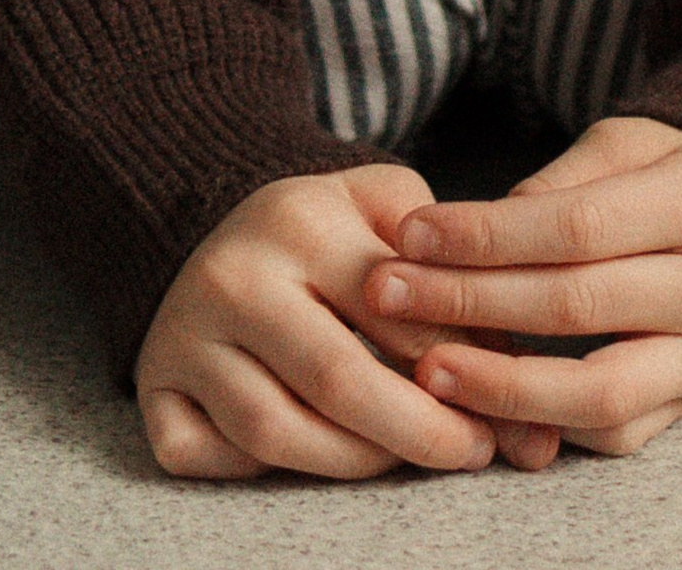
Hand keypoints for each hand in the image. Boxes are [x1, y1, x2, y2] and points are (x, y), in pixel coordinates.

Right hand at [136, 162, 512, 481]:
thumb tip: (528, 384)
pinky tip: (310, 454)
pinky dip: (260, 471)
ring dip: (354, 462)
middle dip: (418, 434)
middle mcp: (234, 274)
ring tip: (403, 459)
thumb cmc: (324, 231)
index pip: (394, 314)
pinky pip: (209, 456)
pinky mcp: (153, 386)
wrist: (210, 221)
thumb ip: (457, 280)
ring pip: (276, 433)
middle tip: (471, 455)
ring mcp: (184, 334)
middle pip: (337, 382)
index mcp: (299, 217)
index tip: (506, 420)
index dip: (460, 373)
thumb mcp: (386, 211)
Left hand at [361, 115, 681, 460]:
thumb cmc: (673, 174)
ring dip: (502, 385)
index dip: (487, 236)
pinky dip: (548, 421)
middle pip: (576, 305)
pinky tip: (487, 401)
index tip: (412, 234)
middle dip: (469, 302)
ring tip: (427, 372)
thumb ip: (559, 184)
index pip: (577, 227)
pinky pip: (616, 432)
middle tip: (388, 296)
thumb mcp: (629, 143)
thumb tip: (472, 234)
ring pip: (600, 391)